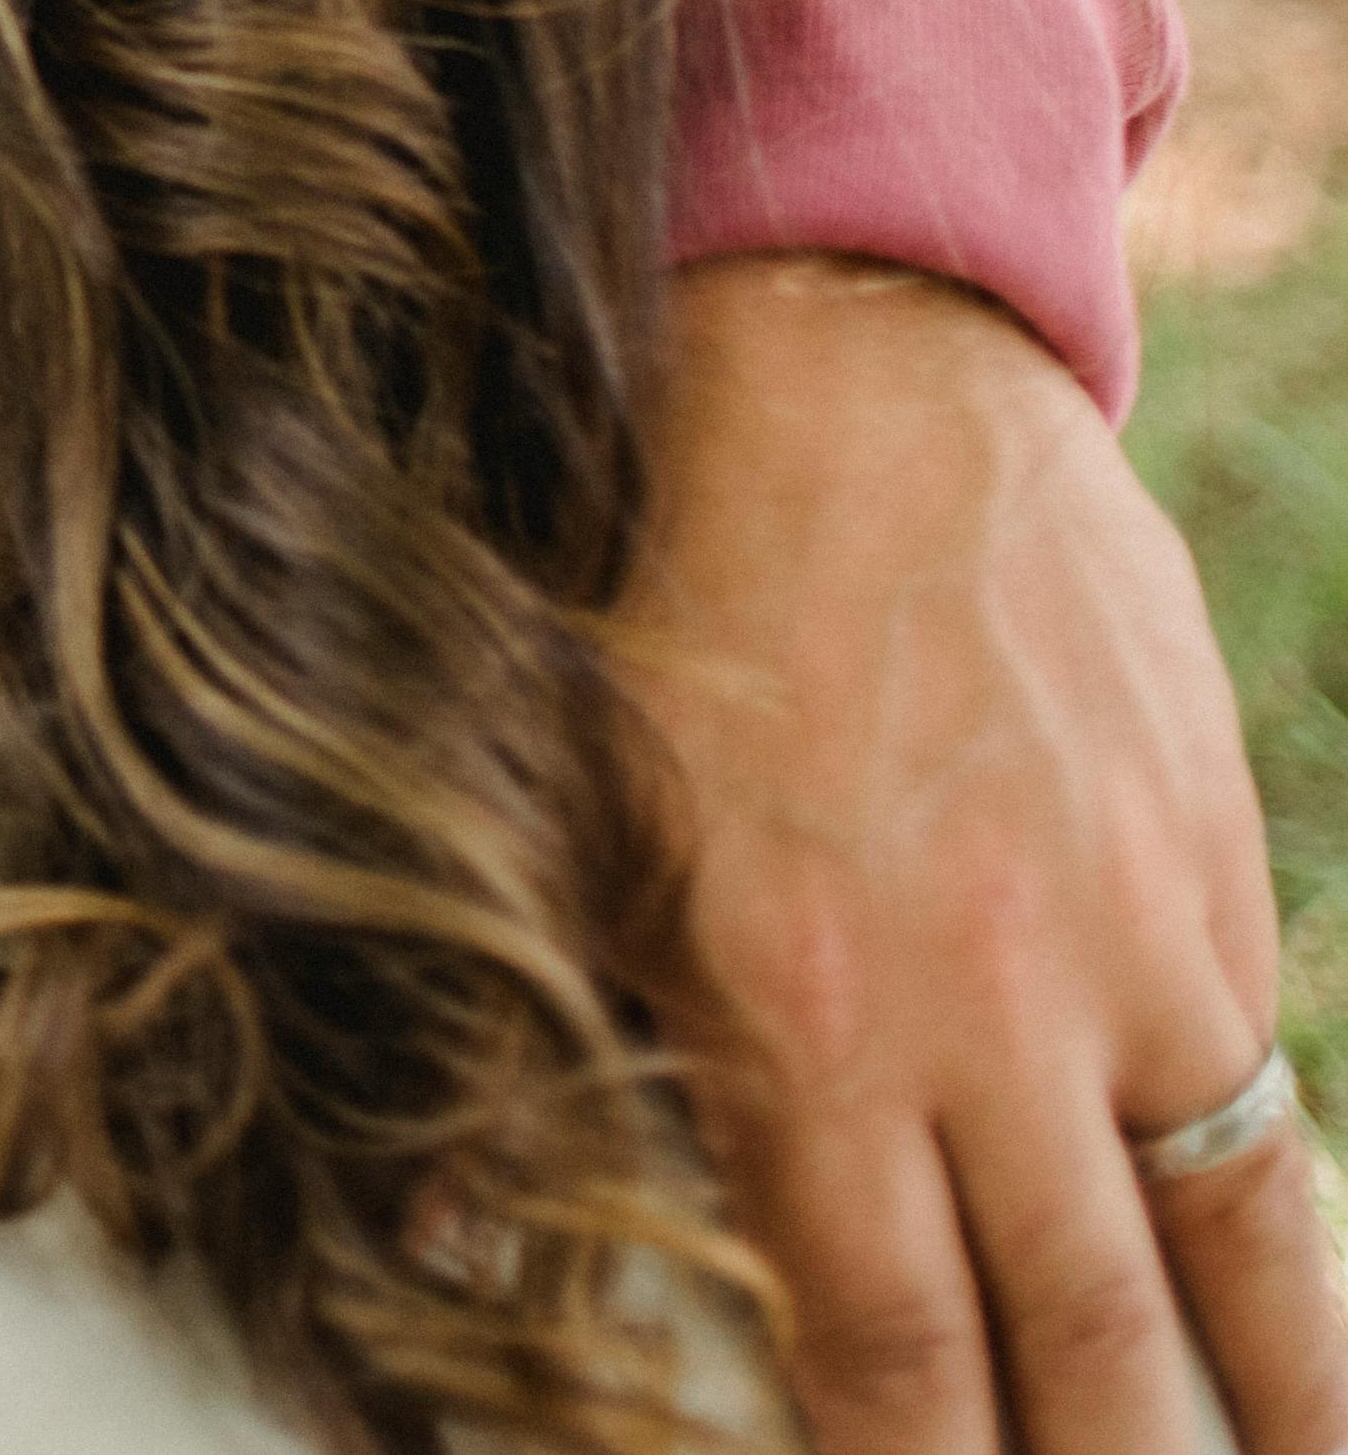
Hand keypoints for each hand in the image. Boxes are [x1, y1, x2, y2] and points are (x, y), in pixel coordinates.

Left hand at [624, 251, 1347, 1454]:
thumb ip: (540, 1055)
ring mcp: (1126, 944)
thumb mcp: (543, 832)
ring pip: (1236, 1252)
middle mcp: (985, 1013)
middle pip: (1082, 1346)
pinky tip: (1299, 1328)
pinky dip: (1301, 1242)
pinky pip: (1274, 1099)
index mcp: (796, 1021)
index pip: (888, 1351)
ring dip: (1269, 1410)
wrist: (832, 368)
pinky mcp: (1209, 866)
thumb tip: (455, 1246)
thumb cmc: (640, 597)